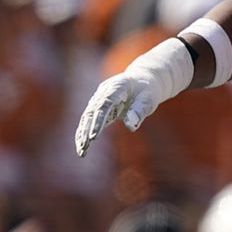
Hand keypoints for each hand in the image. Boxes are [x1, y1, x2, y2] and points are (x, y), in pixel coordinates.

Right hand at [74, 38, 192, 156]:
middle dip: (86, 130)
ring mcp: (99, 99)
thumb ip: (139, 111)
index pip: (104, 104)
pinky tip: (83, 147)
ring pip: (87, 117)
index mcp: (116, 86)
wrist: (144, 79)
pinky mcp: (100, 107)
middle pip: (91, 112)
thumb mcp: (149, 99)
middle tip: (84, 147)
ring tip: (82, 151)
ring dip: (83, 134)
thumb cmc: (148, 90)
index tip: (94, 137)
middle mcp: (104, 92)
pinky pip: (90, 121)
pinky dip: (85, 133)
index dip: (98, 120)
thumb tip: (131, 128)